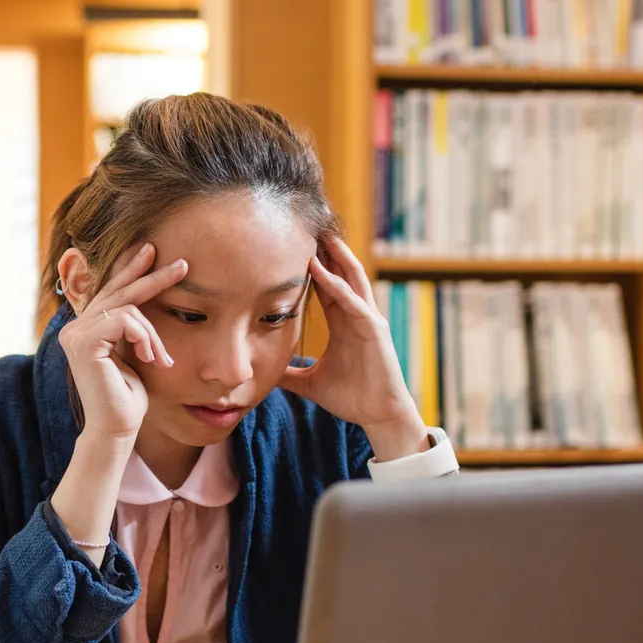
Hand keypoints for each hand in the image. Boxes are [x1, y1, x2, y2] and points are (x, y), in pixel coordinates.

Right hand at [57, 242, 185, 445]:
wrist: (117, 429)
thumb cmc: (128, 397)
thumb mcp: (133, 353)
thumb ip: (131, 327)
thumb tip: (142, 298)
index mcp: (83, 329)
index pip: (110, 293)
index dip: (130, 270)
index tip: (152, 252)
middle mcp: (73, 329)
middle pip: (118, 293)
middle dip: (152, 278)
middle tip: (182, 265)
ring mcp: (75, 335)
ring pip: (127, 309)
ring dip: (152, 333)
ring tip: (160, 358)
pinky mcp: (83, 344)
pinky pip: (125, 321)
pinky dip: (145, 337)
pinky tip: (151, 358)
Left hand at [277, 236, 428, 460]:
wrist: (378, 415)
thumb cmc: (351, 398)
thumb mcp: (310, 383)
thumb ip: (289, 374)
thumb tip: (264, 374)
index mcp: (343, 324)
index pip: (325, 287)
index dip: (311, 268)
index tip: (291, 248)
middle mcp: (356, 316)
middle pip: (339, 275)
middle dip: (326, 252)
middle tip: (307, 227)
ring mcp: (367, 320)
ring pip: (350, 279)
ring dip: (335, 257)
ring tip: (319, 236)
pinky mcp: (374, 329)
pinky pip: (353, 301)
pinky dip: (337, 285)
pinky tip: (320, 270)